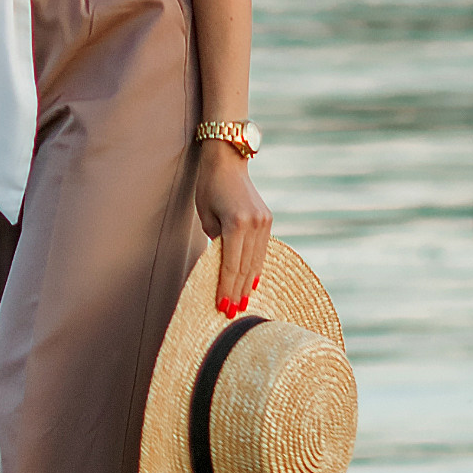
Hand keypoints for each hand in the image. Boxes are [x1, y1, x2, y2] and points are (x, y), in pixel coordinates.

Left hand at [195, 144, 270, 312]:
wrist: (228, 161)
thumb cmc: (209, 186)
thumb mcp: (205, 215)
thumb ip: (215, 241)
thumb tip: (221, 265)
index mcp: (236, 224)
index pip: (230, 265)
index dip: (226, 288)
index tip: (222, 306)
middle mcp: (254, 225)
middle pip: (245, 267)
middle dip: (238, 291)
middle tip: (232, 312)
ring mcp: (264, 223)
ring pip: (256, 261)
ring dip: (248, 283)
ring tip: (242, 302)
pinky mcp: (267, 220)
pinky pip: (261, 251)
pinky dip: (256, 267)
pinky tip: (252, 282)